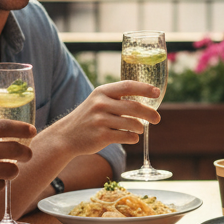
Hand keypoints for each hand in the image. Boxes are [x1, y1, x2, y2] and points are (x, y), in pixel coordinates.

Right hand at [47, 80, 161, 153]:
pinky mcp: (101, 136)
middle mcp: (101, 104)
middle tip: (157, 119)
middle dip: (150, 113)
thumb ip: (118, 98)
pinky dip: (133, 137)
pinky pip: (126, 136)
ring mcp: (100, 120)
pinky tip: (133, 137)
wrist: (66, 136)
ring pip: (132, 123)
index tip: (157, 92)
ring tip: (140, 128)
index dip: (145, 88)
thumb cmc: (89, 117)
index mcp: (102, 92)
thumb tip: (146, 101)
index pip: (128, 86)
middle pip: (134, 106)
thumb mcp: (98, 101)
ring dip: (140, 127)